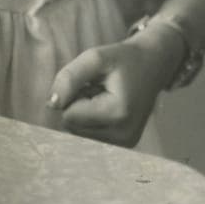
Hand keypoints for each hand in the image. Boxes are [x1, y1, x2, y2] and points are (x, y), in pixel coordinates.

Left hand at [47, 25, 184, 146]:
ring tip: (103, 95)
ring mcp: (125, 144)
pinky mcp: (123, 145)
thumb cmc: (122, 59)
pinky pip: (89, 135)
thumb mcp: (94, 58)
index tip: (91, 82)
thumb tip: (51, 105)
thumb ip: (69, 78)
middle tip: (97, 88)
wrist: (153, 65)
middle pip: (72, 126)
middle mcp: (123, 136)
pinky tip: (107, 106)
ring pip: (78, 132)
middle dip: (77, 104)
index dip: (72, 94)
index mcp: (118, 114)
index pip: (69, 115)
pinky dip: (91, 120)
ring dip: (83, 112)